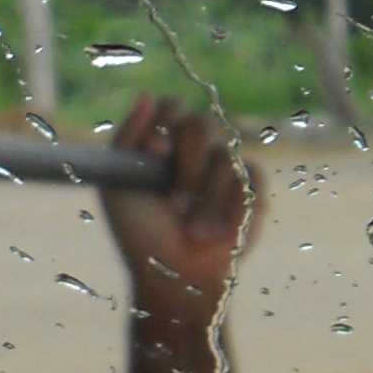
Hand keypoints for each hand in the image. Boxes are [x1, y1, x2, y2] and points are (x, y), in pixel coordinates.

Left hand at [99, 93, 253, 321]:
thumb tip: (146, 93)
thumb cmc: (141, 235)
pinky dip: (232, 207)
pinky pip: (251, 178)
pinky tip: (220, 232)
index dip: (165, 124)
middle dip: (186, 167)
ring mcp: (227, 169)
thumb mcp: (119, 187)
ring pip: (226, 158)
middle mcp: (197, 151)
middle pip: (201, 126)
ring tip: (192, 232)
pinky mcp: (252, 191)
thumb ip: (127, 138)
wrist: (175, 279)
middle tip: (174, 205)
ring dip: (205, 202)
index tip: (154, 152)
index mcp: (164, 144)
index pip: (172, 108)